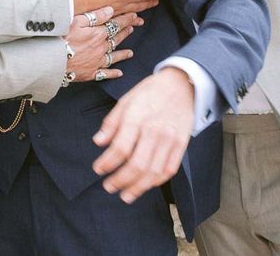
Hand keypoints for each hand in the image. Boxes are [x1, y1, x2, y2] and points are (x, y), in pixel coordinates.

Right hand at [66, 9, 141, 81]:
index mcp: (99, 34)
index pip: (116, 24)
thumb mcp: (77, 21)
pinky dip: (113, 73)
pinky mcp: (90, 73)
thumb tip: (111, 10)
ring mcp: (97, 62)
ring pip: (114, 57)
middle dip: (126, 32)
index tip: (134, 16)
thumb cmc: (62, 38)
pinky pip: (105, 74)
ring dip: (123, 54)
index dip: (126, 20)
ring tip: (130, 53)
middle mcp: (101, 48)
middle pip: (117, 39)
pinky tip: (119, 73)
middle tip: (134, 28)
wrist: (53, 60)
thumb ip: (96, 16)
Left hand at [92, 67, 193, 202]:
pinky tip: (145, 185)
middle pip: (137, 164)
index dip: (107, 163)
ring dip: (137, 187)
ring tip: (125, 195)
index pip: (120, 148)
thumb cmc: (151, 91)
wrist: (182, 84)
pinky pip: (169, 170)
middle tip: (109, 186)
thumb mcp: (126, 100)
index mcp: (138, 117)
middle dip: (120, 180)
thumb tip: (98, 141)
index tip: (97, 169)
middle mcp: (154, 130)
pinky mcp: (181, 144)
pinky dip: (156, 182)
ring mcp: (170, 139)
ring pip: (153, 172)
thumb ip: (112, 122)